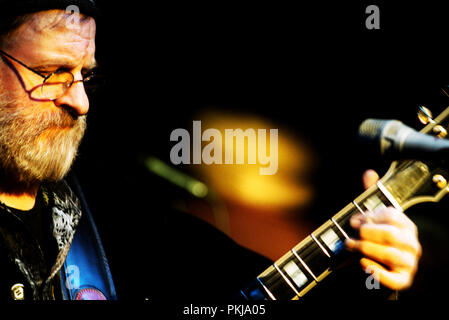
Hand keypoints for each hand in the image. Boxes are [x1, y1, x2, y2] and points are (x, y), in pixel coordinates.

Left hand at [345, 169, 421, 289]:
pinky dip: (376, 271)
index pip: (392, 216)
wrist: (372, 268)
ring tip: (350, 246)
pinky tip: (362, 263)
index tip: (353, 220)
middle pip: (391, 235)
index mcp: (405, 225)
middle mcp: (411, 243)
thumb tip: (370, 173)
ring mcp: (409, 263)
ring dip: (366, 249)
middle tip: (349, 235)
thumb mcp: (371, 218)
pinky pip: (393, 279)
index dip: (370, 217)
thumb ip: (370, 196)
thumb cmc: (373, 240)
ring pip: (391, 255)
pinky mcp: (402, 280)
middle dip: (366, 234)